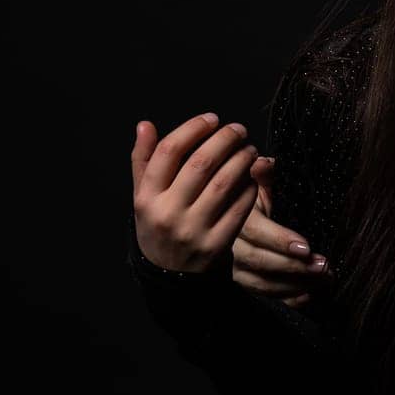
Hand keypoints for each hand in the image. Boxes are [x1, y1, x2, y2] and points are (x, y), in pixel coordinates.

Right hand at [130, 114, 258, 272]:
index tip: (212, 118)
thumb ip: (143, 160)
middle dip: (225, 139)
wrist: (168, 276)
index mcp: (146, 198)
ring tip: (249, 149)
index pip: (169, 152)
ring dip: (242, 159)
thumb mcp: (142, 197)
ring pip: (224, 182)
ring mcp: (193, 230)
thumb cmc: (158, 225)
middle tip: (239, 129)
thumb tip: (145, 125)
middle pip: (201, 163)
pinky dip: (249, 187)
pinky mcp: (216, 244)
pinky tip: (252, 176)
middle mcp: (168, 213)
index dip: (193, 128)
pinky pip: (240, 207)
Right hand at [230, 154, 329, 309]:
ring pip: (261, 284)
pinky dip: (288, 299)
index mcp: (234, 218)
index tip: (306, 247)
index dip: (280, 241)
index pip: (256, 232)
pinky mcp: (243, 283)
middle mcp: (230, 247)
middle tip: (324, 266)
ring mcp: (233, 269)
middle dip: (294, 267)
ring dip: (296, 285)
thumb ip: (264, 177)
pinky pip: (264, 297)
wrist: (231, 217)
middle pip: (260, 262)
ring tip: (325, 279)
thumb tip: (263, 162)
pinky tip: (309, 296)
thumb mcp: (257, 184)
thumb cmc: (252, 197)